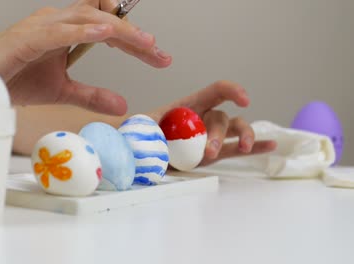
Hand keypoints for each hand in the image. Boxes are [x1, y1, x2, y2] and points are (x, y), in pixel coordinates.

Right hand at [0, 0, 171, 114]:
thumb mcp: (62, 91)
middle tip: (160, 54)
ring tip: (144, 43)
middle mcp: (56, 21)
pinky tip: (105, 33)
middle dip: (134, 36)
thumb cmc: (12, 79)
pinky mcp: (26, 37)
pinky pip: (59, 30)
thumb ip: (91, 94)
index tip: (159, 57)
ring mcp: (41, 26)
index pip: (107, 28)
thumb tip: (122, 103)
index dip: (134, 41)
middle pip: (103, 19)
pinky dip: (82, 30)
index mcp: (65, 30)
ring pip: (87, 18)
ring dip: (118, 30)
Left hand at [149, 81, 276, 165]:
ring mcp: (212, 135)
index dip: (232, 91)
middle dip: (218, 134)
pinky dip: (254, 147)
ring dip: (243, 138)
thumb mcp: (144, 125)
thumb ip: (149, 126)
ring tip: (243, 148)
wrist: (141, 151)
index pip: (217, 91)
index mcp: (191, 104)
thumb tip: (152, 133)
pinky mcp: (215, 153)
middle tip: (208, 151)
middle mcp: (206, 117)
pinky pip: (236, 149)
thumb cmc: (142, 133)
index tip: (243, 99)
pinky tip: (271, 145)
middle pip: (223, 118)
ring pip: (236, 130)